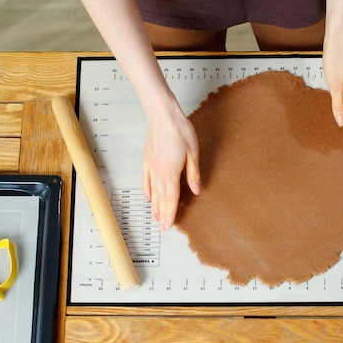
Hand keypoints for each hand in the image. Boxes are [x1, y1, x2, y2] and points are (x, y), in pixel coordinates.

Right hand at [143, 103, 200, 230]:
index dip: (171, 212)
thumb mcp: (193, 153)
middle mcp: (159, 172)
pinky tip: (147, 198)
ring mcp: (151, 166)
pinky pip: (145, 179)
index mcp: (171, 172)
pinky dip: (146, 190)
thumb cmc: (180, 131)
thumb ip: (193, 174)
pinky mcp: (147, 159)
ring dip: (154, 205)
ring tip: (154, 218)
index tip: (169, 224)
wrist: (163, 115)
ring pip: (152, 191)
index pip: (172, 198)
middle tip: (162, 228)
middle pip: (161, 197)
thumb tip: (196, 190)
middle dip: (162, 214)